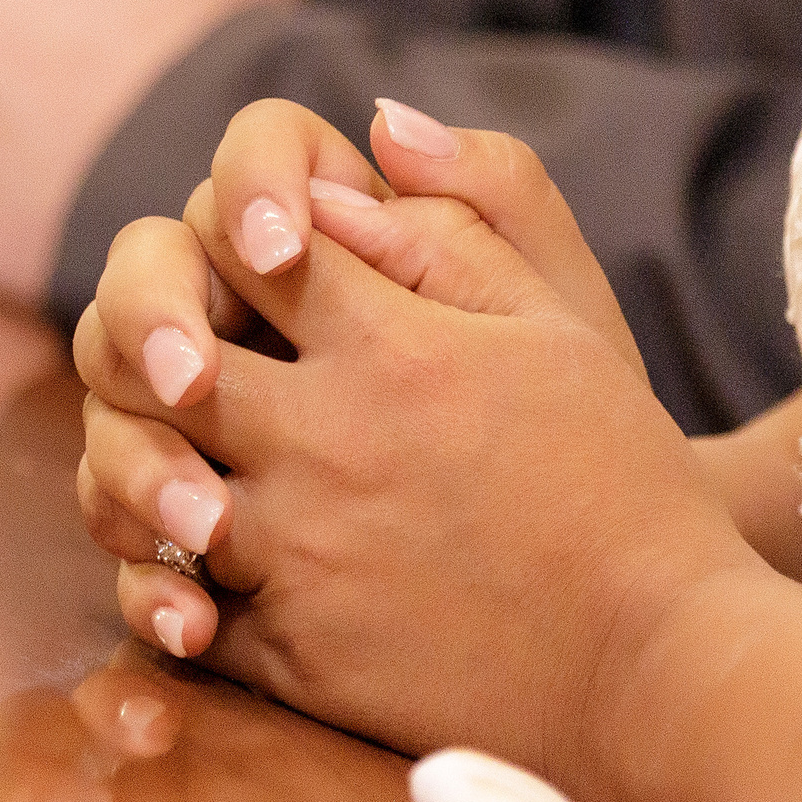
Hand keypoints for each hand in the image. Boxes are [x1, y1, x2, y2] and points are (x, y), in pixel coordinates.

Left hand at [72, 102, 747, 780]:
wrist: (657, 665)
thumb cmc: (621, 482)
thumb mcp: (562, 325)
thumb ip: (453, 229)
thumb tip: (371, 136)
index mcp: (390, 347)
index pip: (241, 245)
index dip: (225, 240)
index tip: (246, 264)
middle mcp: (325, 443)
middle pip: (156, 362)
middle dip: (150, 347)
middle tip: (177, 361)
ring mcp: (300, 554)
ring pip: (144, 484)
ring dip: (145, 466)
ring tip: (186, 465)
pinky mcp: (293, 656)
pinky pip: (174, 605)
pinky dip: (170, 583)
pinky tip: (202, 570)